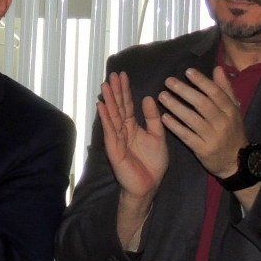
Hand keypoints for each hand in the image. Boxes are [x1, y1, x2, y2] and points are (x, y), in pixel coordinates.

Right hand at [98, 71, 168, 200]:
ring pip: (112, 116)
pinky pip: (110, 130)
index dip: (125, 90)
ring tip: (105, 85)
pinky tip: (102, 106)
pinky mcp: (114, 148)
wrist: (149, 186)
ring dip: (108, 100)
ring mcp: (117, 139)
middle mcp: (123, 131)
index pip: (128, 105)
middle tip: (112, 74)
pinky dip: (106, 118)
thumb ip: (153, 119)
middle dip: (115, 91)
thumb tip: (149, 98)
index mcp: (133, 127)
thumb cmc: (153, 164)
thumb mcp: (158, 136)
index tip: (123, 75)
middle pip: (118, 107)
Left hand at [157, 67, 247, 179]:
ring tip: (162, 96)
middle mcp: (223, 122)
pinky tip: (163, 118)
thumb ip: (225, 89)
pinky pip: (187, 136)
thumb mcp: (233, 110)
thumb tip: (218, 68)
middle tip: (168, 81)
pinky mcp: (203, 149)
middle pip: (202, 104)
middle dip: (184, 91)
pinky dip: (175, 126)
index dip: (201, 81)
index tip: (187, 71)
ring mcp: (213, 137)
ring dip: (175, 106)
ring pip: (192, 119)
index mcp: (231, 110)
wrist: (236, 161)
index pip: (215, 92)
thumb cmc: (232, 131)